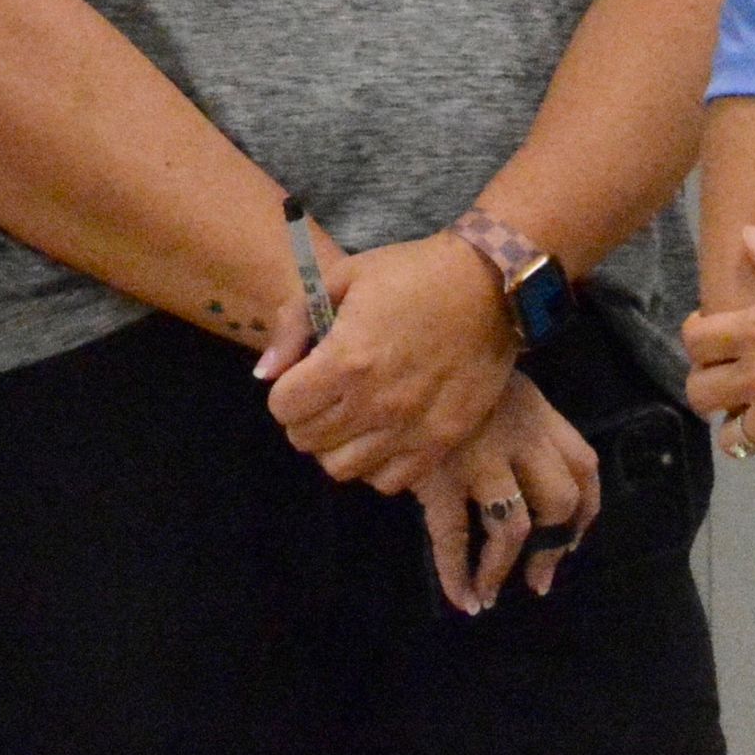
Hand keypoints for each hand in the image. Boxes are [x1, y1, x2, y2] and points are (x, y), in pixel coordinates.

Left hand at [263, 232, 518, 493]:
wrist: (488, 285)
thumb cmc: (411, 273)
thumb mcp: (344, 277)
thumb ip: (295, 323)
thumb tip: (265, 372)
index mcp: (346, 359)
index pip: (283, 407)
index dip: (286, 390)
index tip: (304, 375)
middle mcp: (375, 403)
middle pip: (306, 441)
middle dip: (305, 417)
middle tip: (325, 395)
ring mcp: (410, 428)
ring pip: (342, 469)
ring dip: (336, 445)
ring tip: (352, 416)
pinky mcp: (442, 442)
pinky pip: (389, 481)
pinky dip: (376, 464)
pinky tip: (382, 434)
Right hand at [415, 374, 602, 614]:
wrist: (397, 352)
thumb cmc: (441, 359)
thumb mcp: (491, 377)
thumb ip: (512, 413)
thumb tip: (524, 468)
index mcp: (536, 410)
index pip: (584, 465)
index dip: (585, 510)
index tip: (573, 537)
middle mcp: (519, 434)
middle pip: (560, 500)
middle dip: (554, 546)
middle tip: (539, 577)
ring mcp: (480, 457)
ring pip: (512, 527)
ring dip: (503, 569)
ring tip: (491, 595)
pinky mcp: (438, 474)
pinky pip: (453, 536)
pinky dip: (457, 573)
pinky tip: (461, 596)